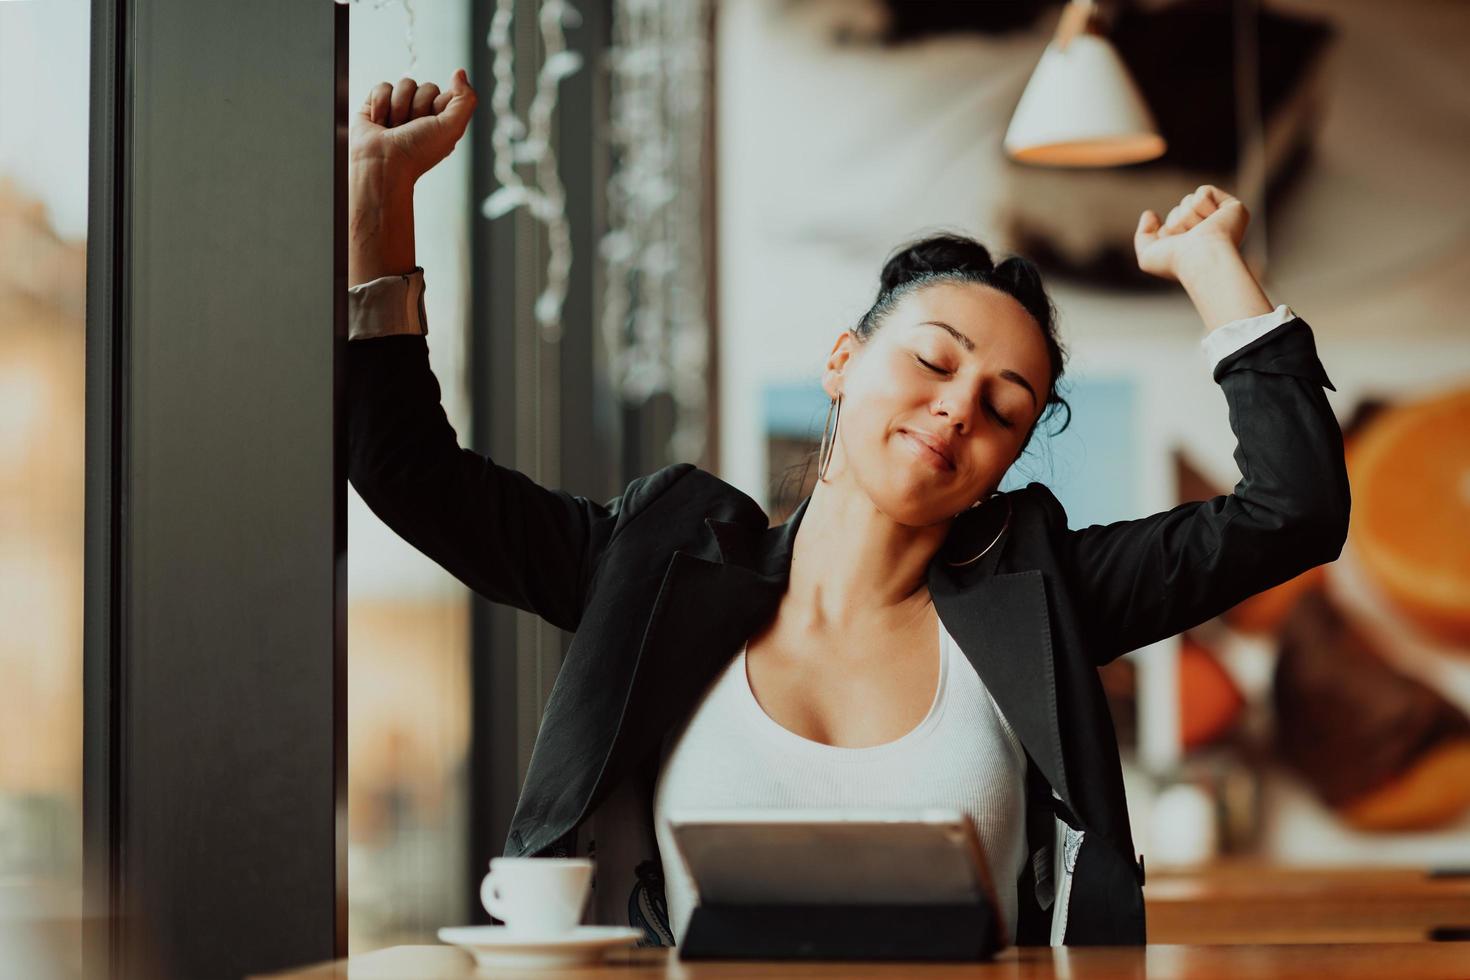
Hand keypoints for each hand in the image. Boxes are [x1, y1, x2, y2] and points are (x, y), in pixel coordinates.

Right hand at [349, 68, 476, 185]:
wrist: (382, 163)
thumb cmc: (418, 152)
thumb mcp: (453, 128)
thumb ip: (465, 99)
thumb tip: (459, 71)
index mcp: (440, 122)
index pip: (446, 94)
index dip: (439, 106)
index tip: (432, 124)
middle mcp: (421, 115)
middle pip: (426, 87)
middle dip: (418, 107)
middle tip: (411, 128)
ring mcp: (398, 109)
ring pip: (405, 84)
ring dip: (399, 107)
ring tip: (394, 128)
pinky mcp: (376, 105)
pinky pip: (383, 86)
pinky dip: (381, 104)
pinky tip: (379, 122)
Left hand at [1134, 185, 1249, 281]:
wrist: (1200, 258)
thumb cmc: (1175, 262)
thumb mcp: (1148, 256)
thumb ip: (1143, 235)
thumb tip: (1150, 214)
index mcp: (1196, 243)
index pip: (1173, 221)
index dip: (1169, 230)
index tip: (1177, 247)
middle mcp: (1212, 231)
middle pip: (1180, 208)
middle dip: (1177, 221)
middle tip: (1190, 238)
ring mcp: (1224, 220)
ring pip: (1190, 200)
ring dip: (1187, 216)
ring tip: (1200, 232)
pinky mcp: (1233, 207)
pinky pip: (1204, 192)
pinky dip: (1200, 204)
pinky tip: (1211, 220)